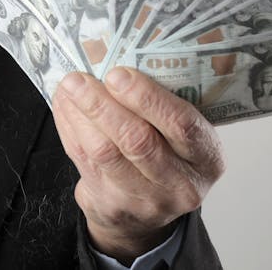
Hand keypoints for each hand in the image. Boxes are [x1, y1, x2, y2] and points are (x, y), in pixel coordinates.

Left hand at [52, 67, 224, 263]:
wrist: (146, 216)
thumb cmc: (166, 156)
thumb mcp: (181, 136)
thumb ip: (162, 105)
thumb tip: (118, 55)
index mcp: (207, 157)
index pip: (182, 125)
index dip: (148, 98)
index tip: (118, 74)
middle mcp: (182, 184)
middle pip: (138, 141)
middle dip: (103, 105)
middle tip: (80, 79)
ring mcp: (146, 201)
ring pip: (105, 153)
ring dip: (81, 115)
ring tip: (68, 87)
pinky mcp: (112, 206)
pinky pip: (84, 161)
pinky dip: (70, 129)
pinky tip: (64, 107)